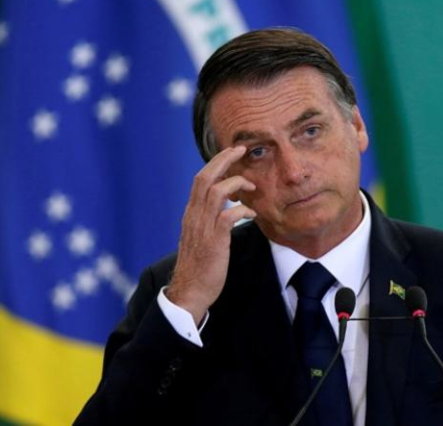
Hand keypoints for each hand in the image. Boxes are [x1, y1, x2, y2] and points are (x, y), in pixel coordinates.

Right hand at [167, 146, 256, 323]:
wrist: (189, 292)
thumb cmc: (199, 267)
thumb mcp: (201, 237)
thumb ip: (210, 221)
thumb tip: (226, 209)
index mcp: (191, 214)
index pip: (200, 179)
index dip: (216, 163)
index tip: (231, 153)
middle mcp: (194, 216)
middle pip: (205, 177)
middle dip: (223, 160)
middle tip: (240, 150)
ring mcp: (202, 228)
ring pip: (215, 192)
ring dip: (236, 183)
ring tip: (252, 186)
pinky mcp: (214, 241)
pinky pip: (228, 216)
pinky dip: (242, 210)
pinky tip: (252, 214)